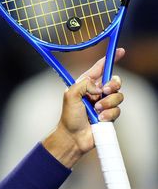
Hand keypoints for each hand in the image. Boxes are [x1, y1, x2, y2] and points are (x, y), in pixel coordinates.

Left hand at [44, 48, 124, 166]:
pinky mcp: (110, 115)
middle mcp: (96, 92)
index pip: (100, 68)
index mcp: (86, 84)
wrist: (74, 137)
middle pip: (115, 81)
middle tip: (104, 91)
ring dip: (107, 103)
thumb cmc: (69, 117)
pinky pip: (117, 110)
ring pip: (118, 96)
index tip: (120, 51)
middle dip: (113, 85)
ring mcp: (104, 104)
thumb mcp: (70, 95)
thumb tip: (100, 87)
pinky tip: (99, 120)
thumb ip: (84, 84)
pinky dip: (109, 114)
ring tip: (96, 111)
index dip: (110, 59)